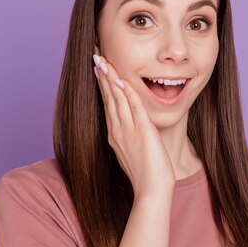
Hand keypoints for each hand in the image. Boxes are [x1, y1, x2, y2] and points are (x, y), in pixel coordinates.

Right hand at [93, 48, 175, 196]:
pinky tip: (120, 78)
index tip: (98, 67)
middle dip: (101, 74)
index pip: (107, 104)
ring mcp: (128, 132)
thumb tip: (130, 129)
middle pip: (107, 97)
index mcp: (115, 135)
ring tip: (101, 59)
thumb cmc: (147, 175)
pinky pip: (133, 107)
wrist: (152, 192)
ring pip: (116, 99)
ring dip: (109, 77)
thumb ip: (130, 138)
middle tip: (95, 55)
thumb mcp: (133, 153)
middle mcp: (117, 131)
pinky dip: (126, 92)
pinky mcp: (142, 132)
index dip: (102, 84)